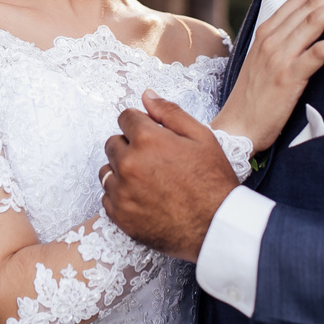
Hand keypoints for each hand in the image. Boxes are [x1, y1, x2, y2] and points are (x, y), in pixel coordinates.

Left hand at [100, 91, 238, 262]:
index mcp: (147, 140)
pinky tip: (143, 198)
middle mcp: (129, 164)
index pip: (125, 118)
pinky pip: (107, 197)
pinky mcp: (120, 216)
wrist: (216, 227)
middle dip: (130, 146)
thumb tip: (147, 95)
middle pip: (113, 143)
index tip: (151, 135)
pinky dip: (121, 196)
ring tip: (148, 181)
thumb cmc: (213, 182)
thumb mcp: (201, 137)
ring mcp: (122, 192)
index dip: (140, 124)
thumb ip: (170, 112)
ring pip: (107, 170)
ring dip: (122, 170)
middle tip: (154, 160)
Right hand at [211, 0, 323, 152]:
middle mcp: (272, 38)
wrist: (237, 127)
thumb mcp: (264, 60)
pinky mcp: (289, 77)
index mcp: (266, 31)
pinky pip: (319, 52)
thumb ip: (283, 41)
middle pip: (311, 2)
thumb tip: (310, 28)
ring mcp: (279, 56)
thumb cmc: (254, 97)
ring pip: (317, 20)